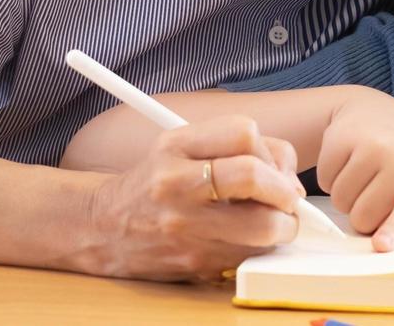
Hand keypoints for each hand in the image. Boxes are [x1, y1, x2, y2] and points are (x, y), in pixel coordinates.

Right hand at [81, 115, 306, 281]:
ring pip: (263, 227)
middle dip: (284, 192)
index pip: (243, 133)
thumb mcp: (182, 146)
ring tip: (273, 221)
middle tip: (286, 199)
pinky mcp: (194, 262)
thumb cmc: (154, 184)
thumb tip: (290, 174)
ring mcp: (185, 227)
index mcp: (175, 146)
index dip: (270, 151)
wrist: (103, 227)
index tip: (273, 165)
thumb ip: (236, 147)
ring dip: (282, 226)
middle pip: (255, 178)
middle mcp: (176, 184)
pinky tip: (246, 238)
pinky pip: (250, 254)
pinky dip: (260, 248)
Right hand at [315, 87, 393, 250]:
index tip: (381, 245)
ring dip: (344, 197)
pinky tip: (345, 162)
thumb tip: (378, 244)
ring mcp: (372, 144)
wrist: (376, 112)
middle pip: (364, 215)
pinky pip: (324, 180)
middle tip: (369, 195)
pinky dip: (330, 179)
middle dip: (360, 215)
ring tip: (359, 176)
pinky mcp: (342, 137)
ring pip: (340, 201)